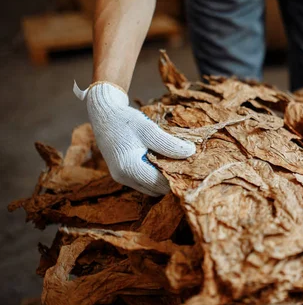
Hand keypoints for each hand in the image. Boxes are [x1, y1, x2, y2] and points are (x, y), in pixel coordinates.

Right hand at [74, 82, 195, 195]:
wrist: (104, 115)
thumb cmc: (126, 121)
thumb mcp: (149, 130)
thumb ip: (169, 143)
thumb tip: (191, 152)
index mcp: (129, 168)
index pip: (161, 183)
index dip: (178, 177)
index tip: (195, 167)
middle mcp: (124, 178)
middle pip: (157, 189)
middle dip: (173, 179)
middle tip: (190, 165)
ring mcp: (122, 178)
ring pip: (152, 188)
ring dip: (165, 178)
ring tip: (179, 162)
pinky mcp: (123, 175)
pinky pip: (145, 182)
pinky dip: (156, 175)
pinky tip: (166, 161)